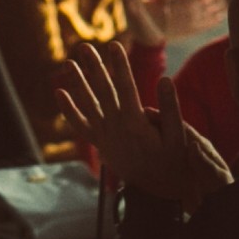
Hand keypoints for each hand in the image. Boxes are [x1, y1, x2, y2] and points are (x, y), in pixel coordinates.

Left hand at [52, 40, 228, 205]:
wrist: (158, 192)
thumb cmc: (173, 161)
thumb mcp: (179, 136)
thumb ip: (170, 108)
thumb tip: (164, 79)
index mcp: (137, 125)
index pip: (126, 88)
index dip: (119, 66)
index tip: (113, 46)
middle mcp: (117, 129)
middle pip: (103, 92)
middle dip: (94, 68)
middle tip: (84, 46)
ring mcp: (106, 137)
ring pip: (88, 106)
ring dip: (77, 83)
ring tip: (68, 62)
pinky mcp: (100, 144)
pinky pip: (81, 126)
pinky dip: (69, 111)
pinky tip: (59, 93)